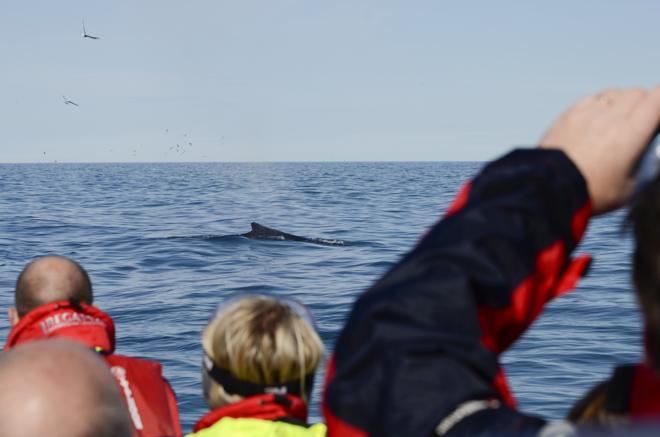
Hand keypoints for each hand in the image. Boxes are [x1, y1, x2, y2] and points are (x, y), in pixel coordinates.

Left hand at [540, 87, 659, 214]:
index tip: (659, 113)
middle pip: (636, 93)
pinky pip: (590, 99)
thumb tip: (648, 156)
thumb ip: (644, 167)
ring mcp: (586, 113)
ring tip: (619, 119)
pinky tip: (595, 119)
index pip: (657, 98)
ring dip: (621, 102)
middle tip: (642, 119)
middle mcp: (610, 116)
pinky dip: (598, 104)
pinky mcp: (567, 115)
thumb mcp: (630, 188)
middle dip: (644, 103)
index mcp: (631, 132)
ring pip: (613, 93)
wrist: (549, 188)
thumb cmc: (591, 193)